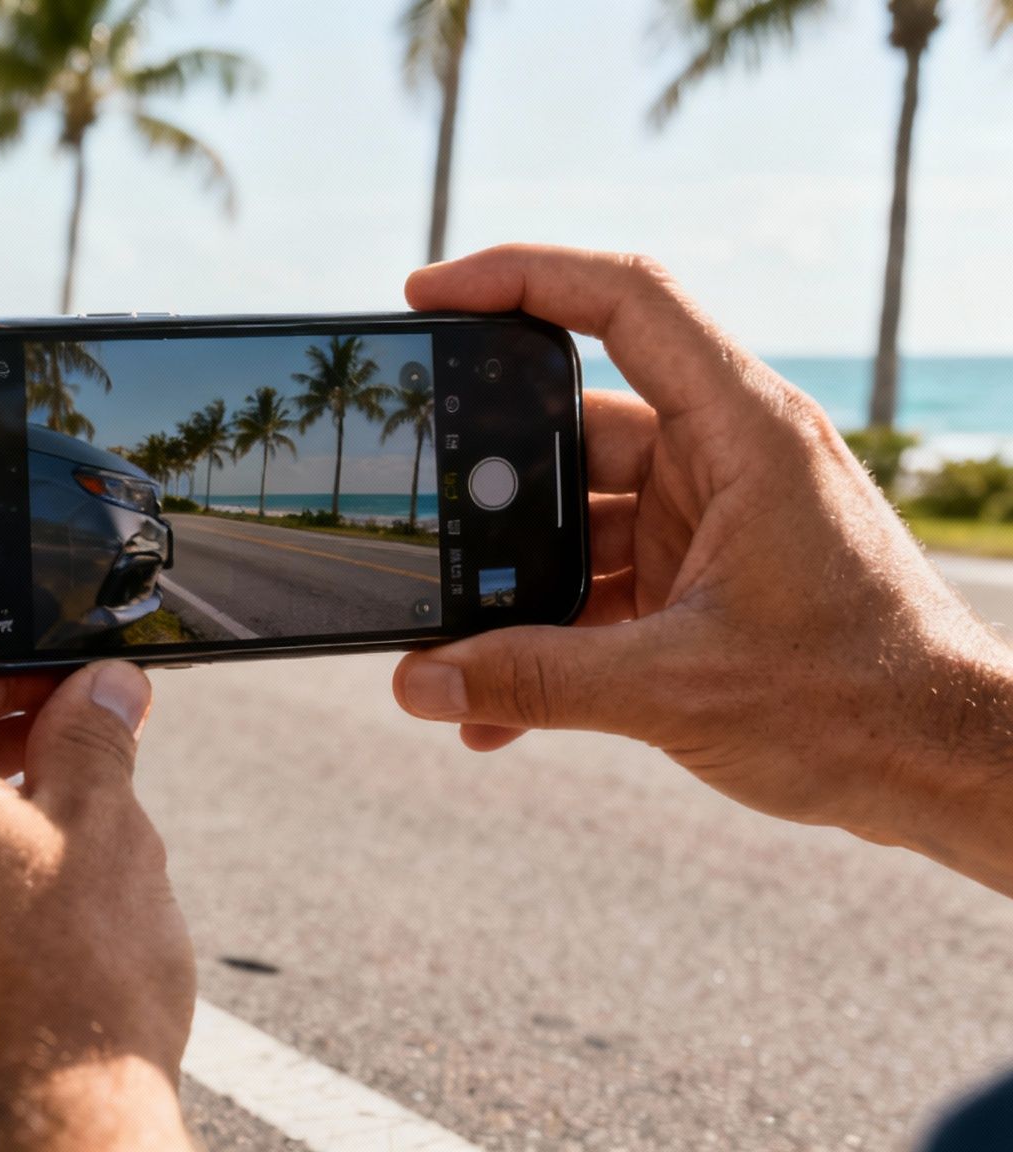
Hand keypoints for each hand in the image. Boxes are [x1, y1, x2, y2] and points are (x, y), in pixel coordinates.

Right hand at [392, 245, 1012, 890]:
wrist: (950, 771)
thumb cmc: (863, 704)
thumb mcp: (679, 688)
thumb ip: (536, 680)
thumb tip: (416, 683)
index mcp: (744, 431)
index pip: (623, 301)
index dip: (519, 276)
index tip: (427, 295)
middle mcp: (726, 458)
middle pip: (574, 428)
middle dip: (488, 484)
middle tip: (416, 520)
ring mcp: (712, 521)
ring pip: (577, 523)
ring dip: (513, 588)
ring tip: (449, 649)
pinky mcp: (703, 583)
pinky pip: (599, 588)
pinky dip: (549, 636)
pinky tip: (494, 705)